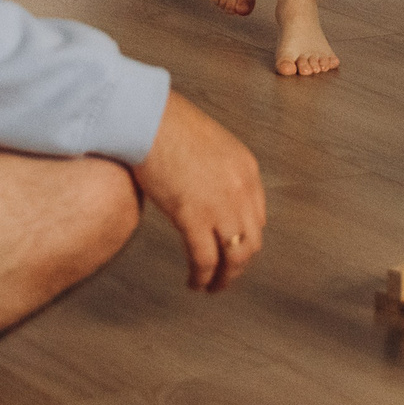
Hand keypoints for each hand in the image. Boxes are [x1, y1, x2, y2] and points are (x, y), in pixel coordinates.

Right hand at [132, 90, 265, 291]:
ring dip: (224, 278)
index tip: (233, 248)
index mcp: (247, 169)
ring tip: (211, 287)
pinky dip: (202, 277)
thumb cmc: (166, 124)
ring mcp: (221, 205)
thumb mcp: (209, 143)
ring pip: (234, 257)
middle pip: (251, 241)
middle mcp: (242, 189)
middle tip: (226, 276)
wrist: (146, 117)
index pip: (257, 216)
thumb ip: (217, 169)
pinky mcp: (194, 217)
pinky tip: (194, 283)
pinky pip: (205, 260)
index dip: (245, 238)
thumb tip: (205, 189)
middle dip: (239, 264)